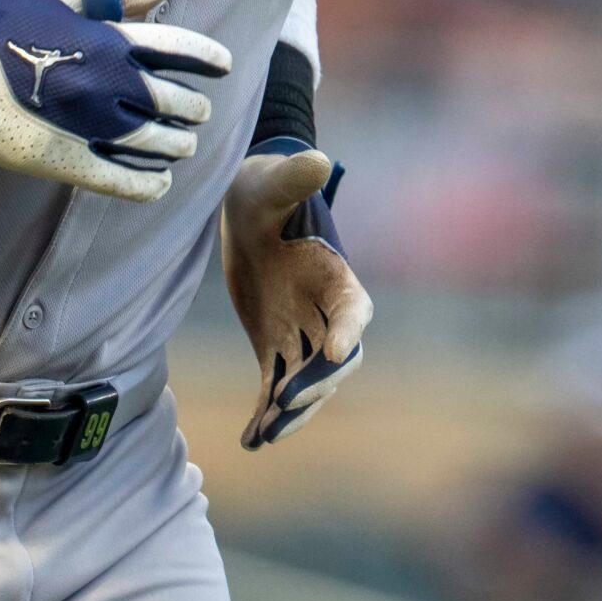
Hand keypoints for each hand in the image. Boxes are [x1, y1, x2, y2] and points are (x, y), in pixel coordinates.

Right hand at [0, 0, 230, 202]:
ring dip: (175, 146)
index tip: (224, 66)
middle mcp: (102, 80)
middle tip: (198, 112)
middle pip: (170, 101)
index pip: (176, 48)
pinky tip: (160, 183)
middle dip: (192, 108)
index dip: (207, 58)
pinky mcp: (58, 158)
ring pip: (151, 142)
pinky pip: (115, 179)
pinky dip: (144, 184)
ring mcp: (82, 123)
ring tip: (184, 146)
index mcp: (105, 37)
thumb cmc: (4, 19)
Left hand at [220, 143, 368, 447]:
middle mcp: (326, 312)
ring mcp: (301, 333)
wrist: (246, 206)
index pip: (354, 311)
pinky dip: (266, 414)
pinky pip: (275, 386)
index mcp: (337, 276)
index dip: (348, 331)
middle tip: (287, 399)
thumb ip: (295, 179)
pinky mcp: (274, 345)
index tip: (336, 348)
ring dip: (290, 410)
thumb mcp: (275, 183)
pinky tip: (250, 440)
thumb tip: (316, 160)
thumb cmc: (267, 188)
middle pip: (334, 360)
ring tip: (266, 433)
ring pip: (305, 383)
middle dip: (316, 383)